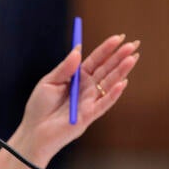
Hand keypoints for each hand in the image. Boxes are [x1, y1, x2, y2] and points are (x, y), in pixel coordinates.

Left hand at [14, 34, 139, 162]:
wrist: (34, 130)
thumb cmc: (39, 107)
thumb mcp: (49, 82)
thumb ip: (65, 68)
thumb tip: (78, 49)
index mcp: (76, 78)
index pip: (95, 60)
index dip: (106, 49)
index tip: (118, 37)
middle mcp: (86, 88)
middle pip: (106, 70)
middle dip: (119, 57)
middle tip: (133, 44)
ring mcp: (89, 101)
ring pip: (109, 84)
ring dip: (121, 71)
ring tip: (133, 58)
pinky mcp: (89, 115)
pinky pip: (104, 103)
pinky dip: (113, 94)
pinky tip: (122, 83)